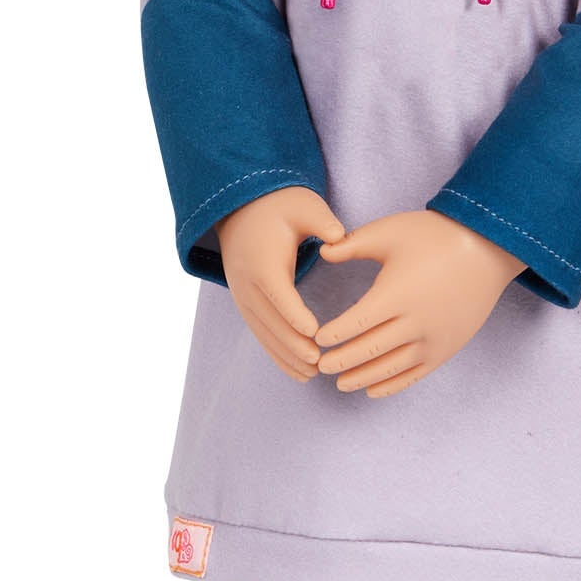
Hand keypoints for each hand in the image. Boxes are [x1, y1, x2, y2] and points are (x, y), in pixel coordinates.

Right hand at [215, 186, 347, 381]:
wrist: (243, 208)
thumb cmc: (281, 206)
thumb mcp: (303, 206)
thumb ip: (321, 221)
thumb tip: (338, 236)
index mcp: (263, 263)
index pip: (279, 294)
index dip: (295, 315)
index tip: (315, 334)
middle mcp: (247, 284)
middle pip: (270, 322)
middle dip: (293, 345)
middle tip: (320, 362)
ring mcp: (243, 297)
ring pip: (264, 334)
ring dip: (286, 356)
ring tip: (312, 375)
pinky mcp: (245, 305)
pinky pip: (260, 335)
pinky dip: (277, 354)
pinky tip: (297, 372)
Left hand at [311, 210, 525, 397]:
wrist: (487, 248)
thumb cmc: (434, 236)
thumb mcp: (390, 231)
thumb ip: (352, 244)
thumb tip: (322, 252)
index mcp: (397, 293)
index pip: (356, 323)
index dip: (334, 335)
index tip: (317, 339)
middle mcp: (416, 321)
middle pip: (370, 350)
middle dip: (342, 362)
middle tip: (320, 367)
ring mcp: (434, 338)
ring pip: (391, 368)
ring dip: (363, 378)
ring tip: (341, 384)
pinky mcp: (447, 348)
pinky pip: (415, 375)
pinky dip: (391, 385)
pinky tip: (372, 390)